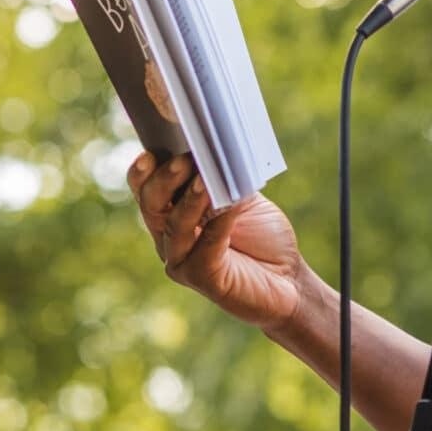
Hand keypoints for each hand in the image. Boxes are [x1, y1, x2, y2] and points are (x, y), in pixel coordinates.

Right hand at [126, 151, 307, 332]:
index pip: (145, 188)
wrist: (287, 279)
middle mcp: (168, 238)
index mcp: (171, 213)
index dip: (144, 170)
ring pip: (175, 226)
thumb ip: (224, 178)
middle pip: (152, 205)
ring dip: (191, 199)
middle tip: (184, 158)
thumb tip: (217, 151)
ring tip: (205, 178)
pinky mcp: (202, 279)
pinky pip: (205, 247)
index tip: (151, 150)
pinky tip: (231, 204)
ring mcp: (181, 261)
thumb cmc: (262, 236)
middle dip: (166, 179)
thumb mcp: (241, 197)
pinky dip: (219, 222)